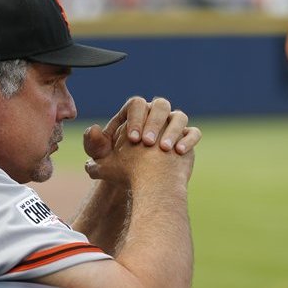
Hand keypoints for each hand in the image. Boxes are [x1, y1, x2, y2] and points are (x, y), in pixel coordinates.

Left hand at [83, 97, 200, 182]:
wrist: (142, 183)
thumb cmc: (121, 167)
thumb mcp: (102, 159)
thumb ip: (93, 143)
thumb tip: (94, 129)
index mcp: (135, 114)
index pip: (136, 104)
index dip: (135, 118)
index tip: (132, 139)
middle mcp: (155, 115)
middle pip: (160, 105)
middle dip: (154, 122)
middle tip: (147, 142)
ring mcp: (172, 126)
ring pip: (179, 116)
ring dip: (172, 130)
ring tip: (163, 149)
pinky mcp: (186, 139)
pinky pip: (193, 132)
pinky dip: (188, 139)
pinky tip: (179, 152)